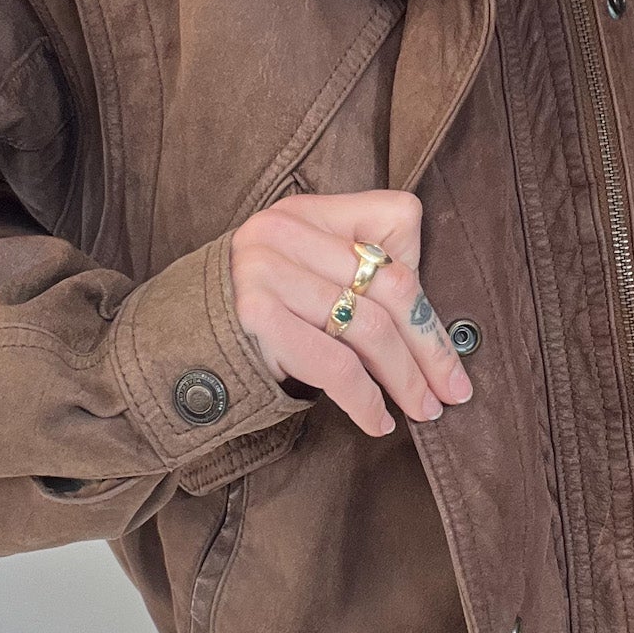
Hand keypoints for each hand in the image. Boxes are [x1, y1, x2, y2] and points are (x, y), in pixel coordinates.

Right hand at [229, 188, 472, 437]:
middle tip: (454, 391)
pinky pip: (334, 364)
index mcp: (307, 211)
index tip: (443, 347)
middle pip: (390, 286)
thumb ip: (364, 269)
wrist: (179, 346)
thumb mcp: (309, 273)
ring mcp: (266, 272)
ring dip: (405, 379)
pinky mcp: (257, 317)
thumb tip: (432, 323)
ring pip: (369, 328)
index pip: (395, 225)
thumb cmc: (261, 317)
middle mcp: (283, 231)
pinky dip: (365, 400)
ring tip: (424, 411)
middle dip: (429, 347)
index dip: (426, 293)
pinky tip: (378, 420)